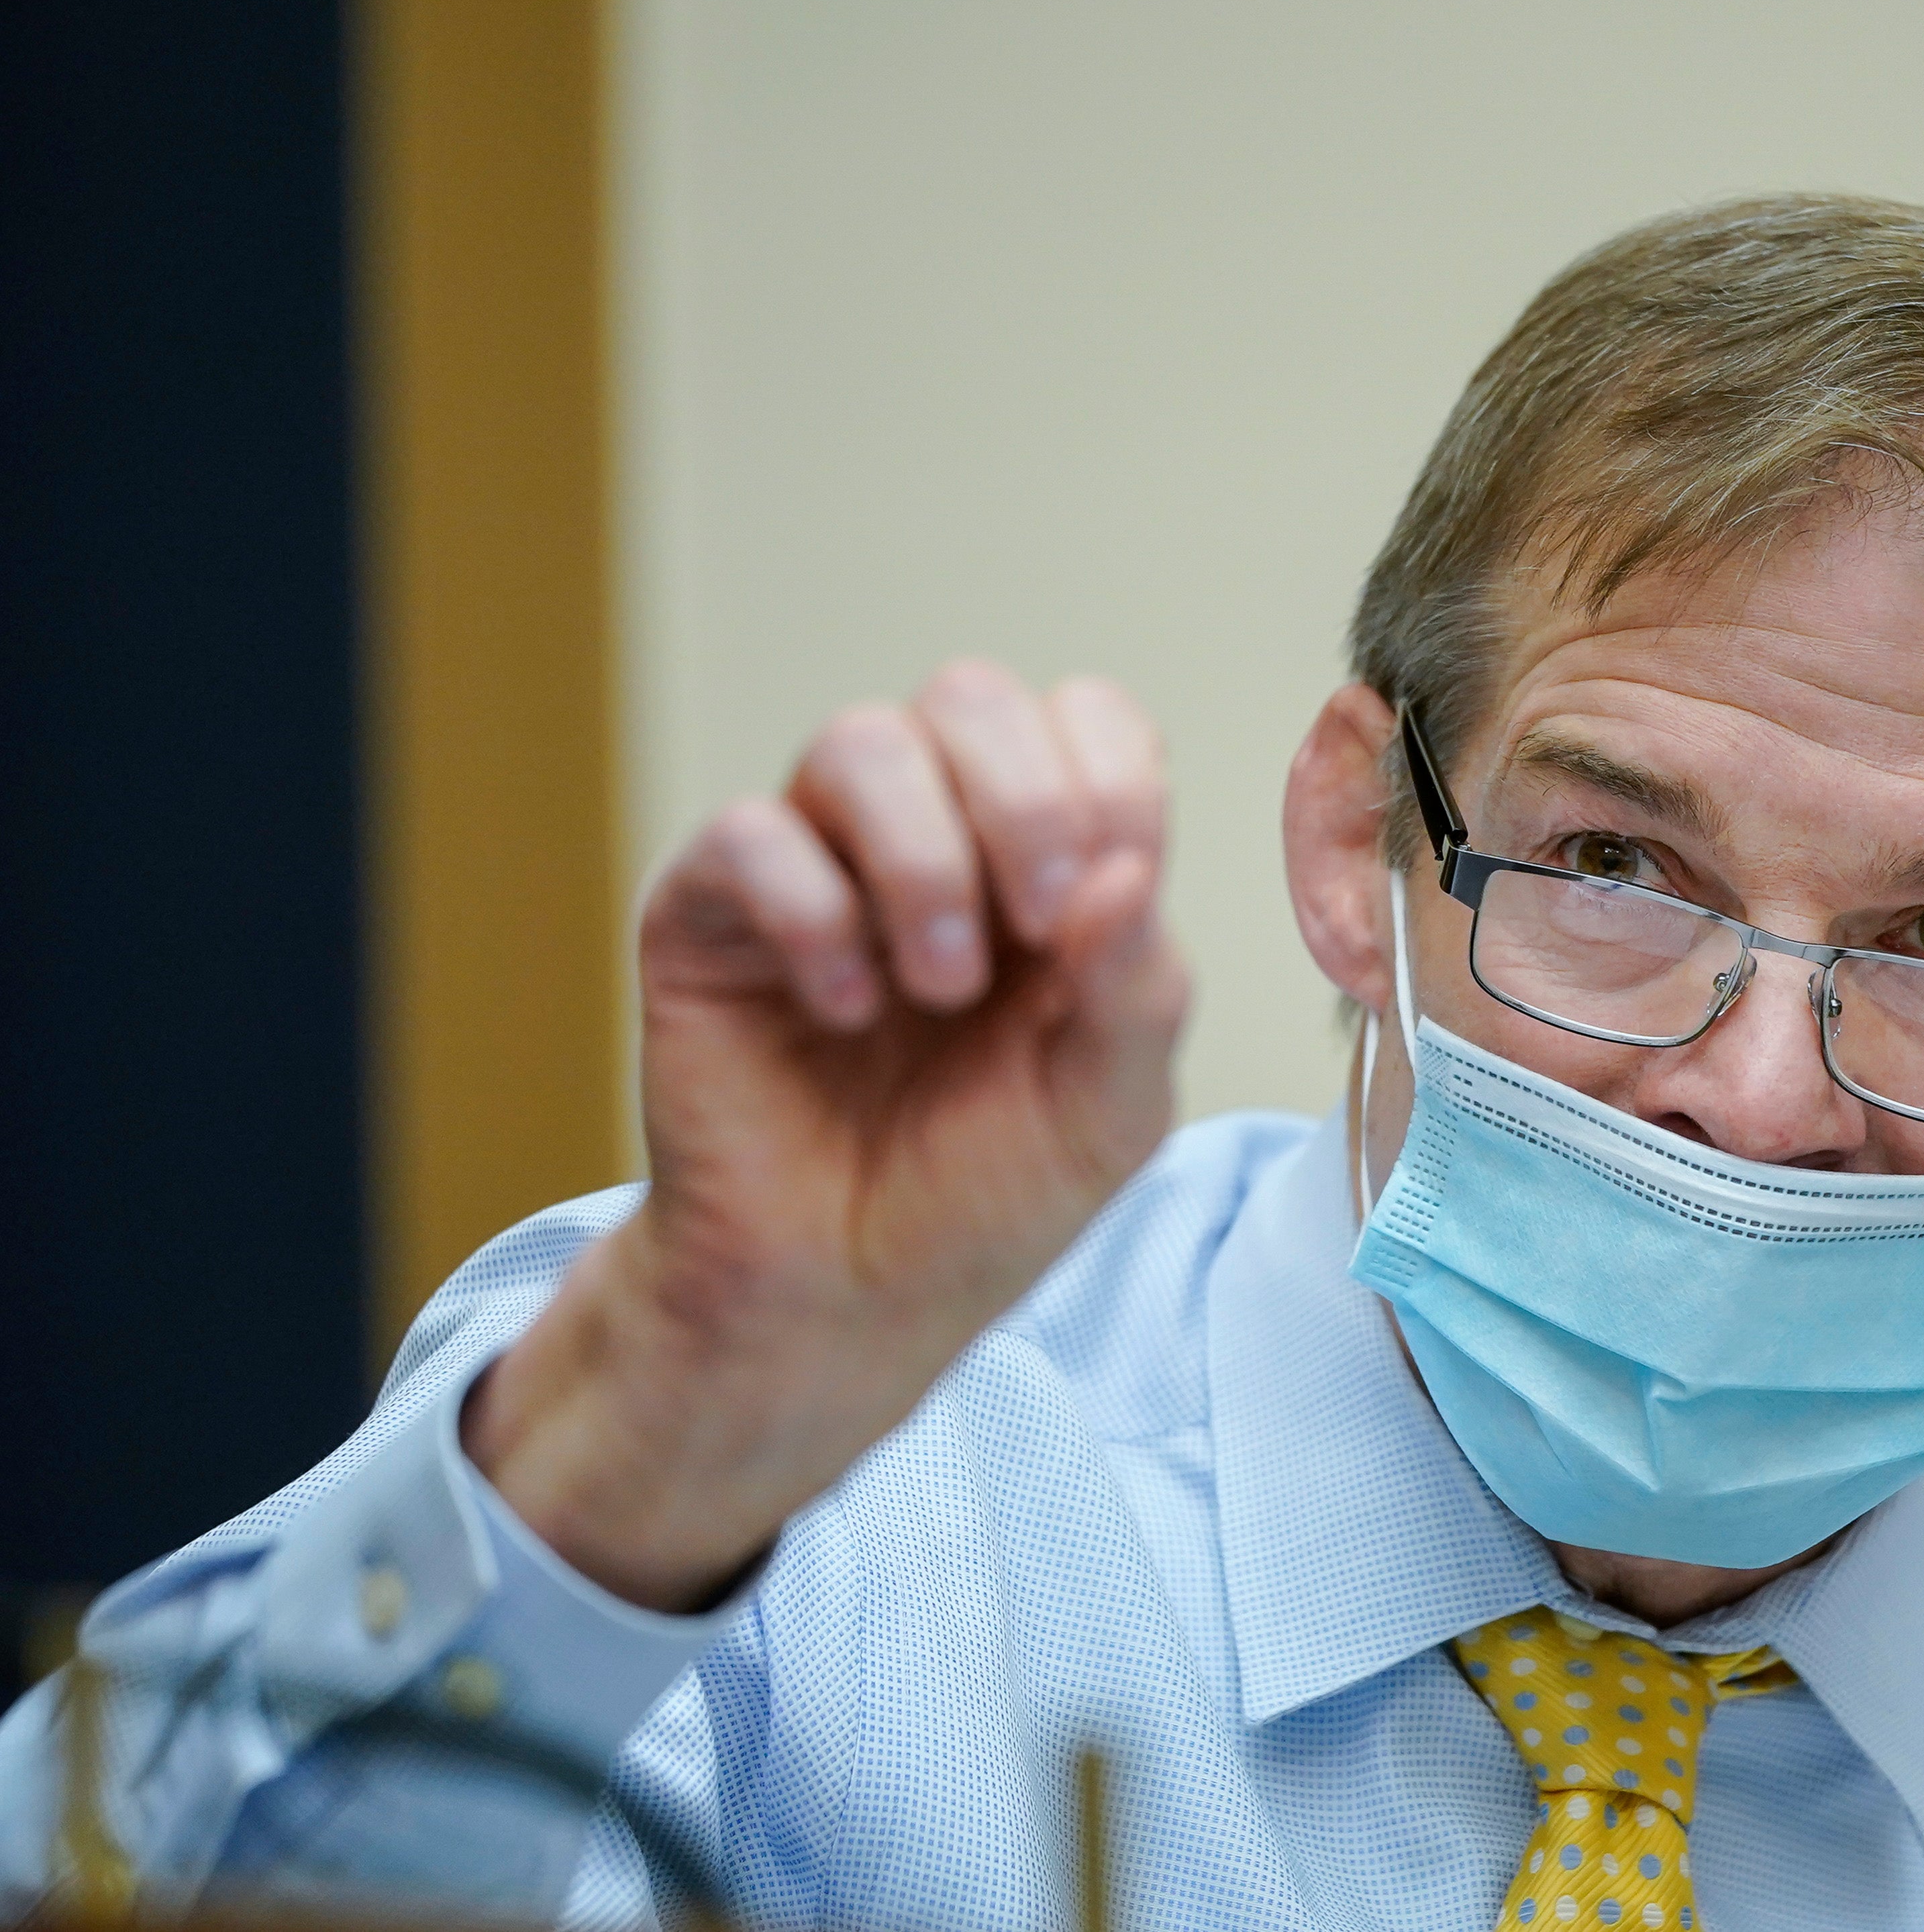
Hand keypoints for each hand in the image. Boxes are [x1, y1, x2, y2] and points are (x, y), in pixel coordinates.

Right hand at [464, 662, 1187, 1608]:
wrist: (847, 1298)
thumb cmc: (985, 1195)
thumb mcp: (1107, 1112)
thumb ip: (1138, 990)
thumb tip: (1129, 867)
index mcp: (1047, 863)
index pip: (1089, 722)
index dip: (1105, 781)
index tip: (1094, 904)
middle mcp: (934, 837)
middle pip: (973, 697)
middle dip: (1022, 803)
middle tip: (1031, 931)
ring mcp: (818, 862)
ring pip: (861, 742)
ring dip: (920, 862)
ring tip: (937, 988)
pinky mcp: (712, 909)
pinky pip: (748, 832)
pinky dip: (811, 913)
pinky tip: (841, 1007)